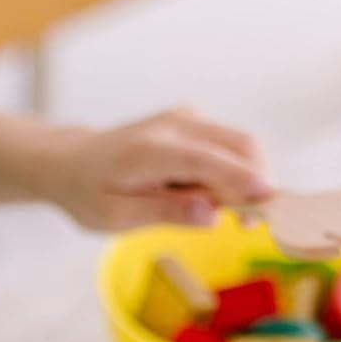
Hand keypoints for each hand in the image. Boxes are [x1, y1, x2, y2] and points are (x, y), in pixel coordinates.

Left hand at [44, 108, 272, 231]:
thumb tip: (213, 216)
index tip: (269, 199)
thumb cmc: (89, 193)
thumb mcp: (115, 216)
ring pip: (240, 145)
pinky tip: (192, 191)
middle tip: (243, 224)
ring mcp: (186, 118)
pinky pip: (227, 146)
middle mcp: (173, 125)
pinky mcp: (194, 121)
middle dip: (254, 184)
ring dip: (240, 180)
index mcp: (148, 150)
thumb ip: (165, 213)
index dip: (241, 179)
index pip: (206, 160)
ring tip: (198, 206)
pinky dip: (227, 172)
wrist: (71, 162)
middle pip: (239, 146)